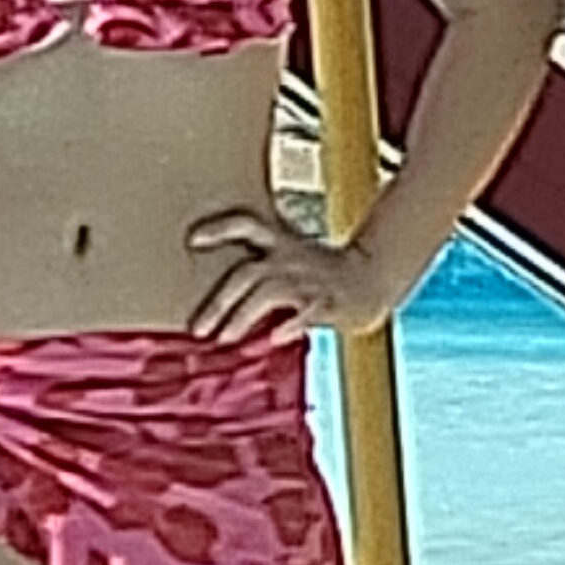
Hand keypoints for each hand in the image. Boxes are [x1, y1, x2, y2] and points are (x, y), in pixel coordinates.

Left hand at [188, 207, 407, 344]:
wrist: (372, 278)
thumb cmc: (322, 274)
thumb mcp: (291, 258)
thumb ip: (260, 270)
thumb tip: (218, 306)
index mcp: (279, 243)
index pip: (244, 225)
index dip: (218, 229)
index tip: (192, 240)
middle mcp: (289, 258)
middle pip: (247, 273)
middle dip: (219, 302)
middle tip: (198, 329)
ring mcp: (308, 279)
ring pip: (269, 293)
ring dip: (243, 316)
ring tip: (225, 338)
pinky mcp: (328, 301)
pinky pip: (307, 313)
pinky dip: (291, 324)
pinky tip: (275, 338)